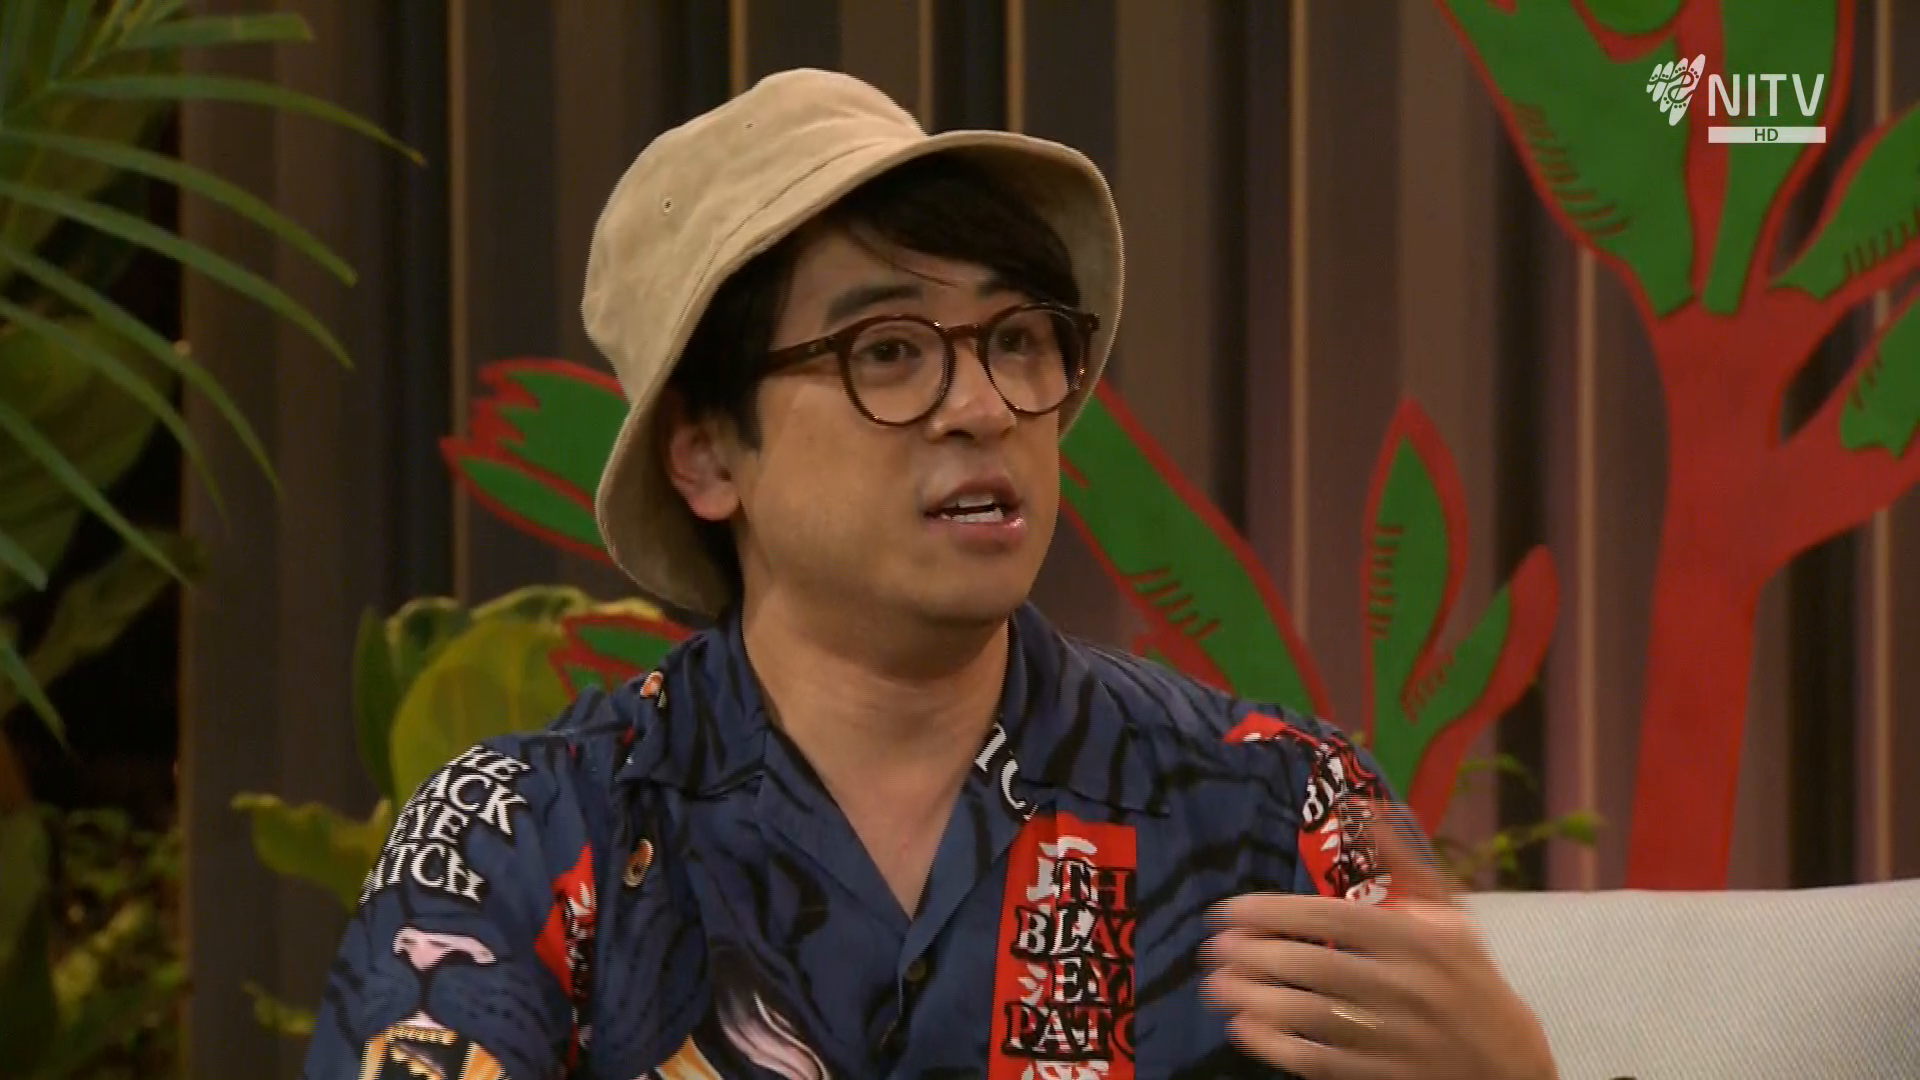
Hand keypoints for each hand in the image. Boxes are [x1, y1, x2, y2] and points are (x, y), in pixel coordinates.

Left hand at [1202, 801, 1557, 1079]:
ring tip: (1217, 988)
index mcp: (1419, 939)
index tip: (1227, 911)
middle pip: (1317, 967)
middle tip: (1212, 951)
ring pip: (1315, 1015)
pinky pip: (1324, 1062)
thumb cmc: (1468, 978)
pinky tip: (1246, 1031)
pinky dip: (1279, 1048)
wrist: (1509, 1061)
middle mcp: (1409, 985)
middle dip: (1256, 957)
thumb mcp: (1448, 919)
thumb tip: (1362, 808)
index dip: (1274, 913)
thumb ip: (1403, 864)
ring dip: (1258, 1001)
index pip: (1333, 918)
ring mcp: (1399, 1035)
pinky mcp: (1389, 1075)